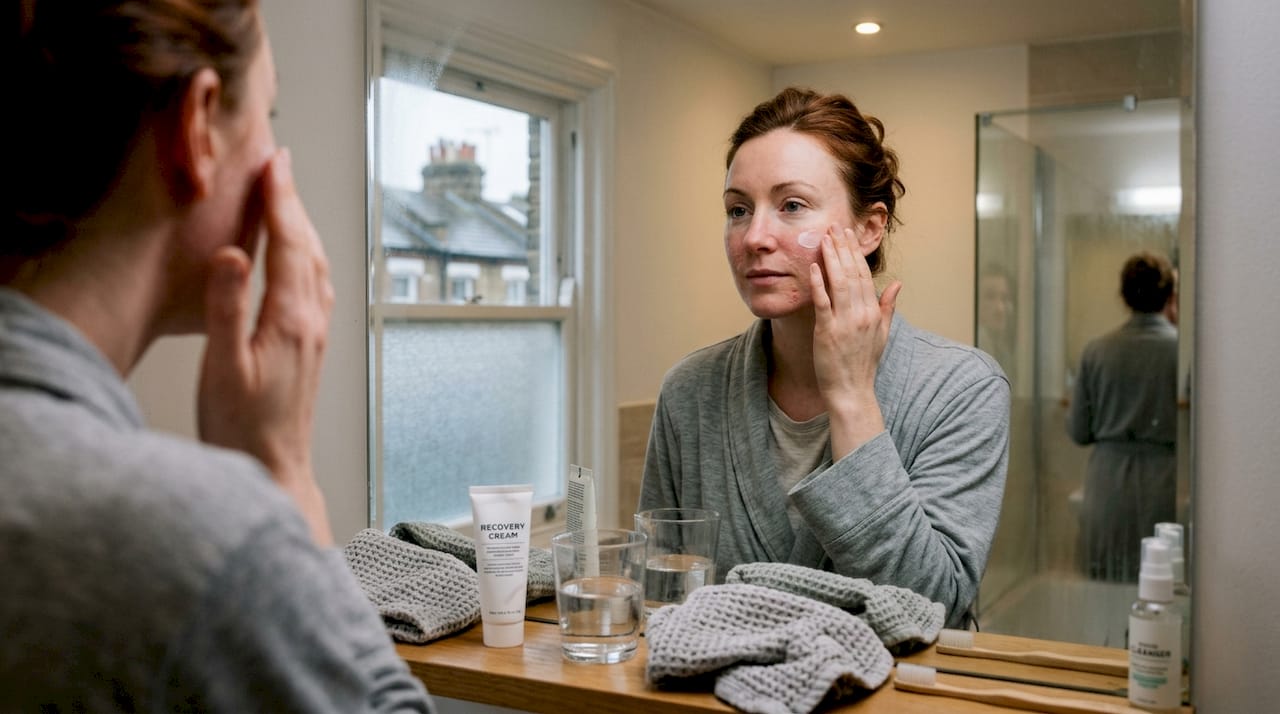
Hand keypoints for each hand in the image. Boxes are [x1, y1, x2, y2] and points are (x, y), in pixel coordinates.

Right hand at [197, 149, 334, 545]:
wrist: (275, 469)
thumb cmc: (242, 427)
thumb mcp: (222, 368)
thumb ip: (226, 308)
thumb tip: (233, 254)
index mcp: (290, 320)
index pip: (289, 245)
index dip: (280, 200)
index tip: (271, 163)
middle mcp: (311, 322)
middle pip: (307, 247)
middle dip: (294, 201)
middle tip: (278, 163)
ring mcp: (315, 334)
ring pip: (316, 264)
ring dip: (302, 225)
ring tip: (285, 194)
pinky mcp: (310, 345)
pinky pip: (315, 284)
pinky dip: (305, 254)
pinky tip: (298, 254)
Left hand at [809, 224, 901, 457]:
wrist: (852, 391)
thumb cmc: (863, 364)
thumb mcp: (881, 334)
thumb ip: (888, 306)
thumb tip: (897, 283)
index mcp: (874, 313)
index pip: (865, 275)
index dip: (856, 253)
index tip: (850, 235)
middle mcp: (862, 314)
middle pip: (852, 274)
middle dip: (843, 248)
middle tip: (835, 226)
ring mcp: (845, 323)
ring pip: (839, 283)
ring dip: (831, 258)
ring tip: (824, 238)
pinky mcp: (827, 332)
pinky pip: (823, 303)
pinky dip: (818, 283)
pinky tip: (814, 267)